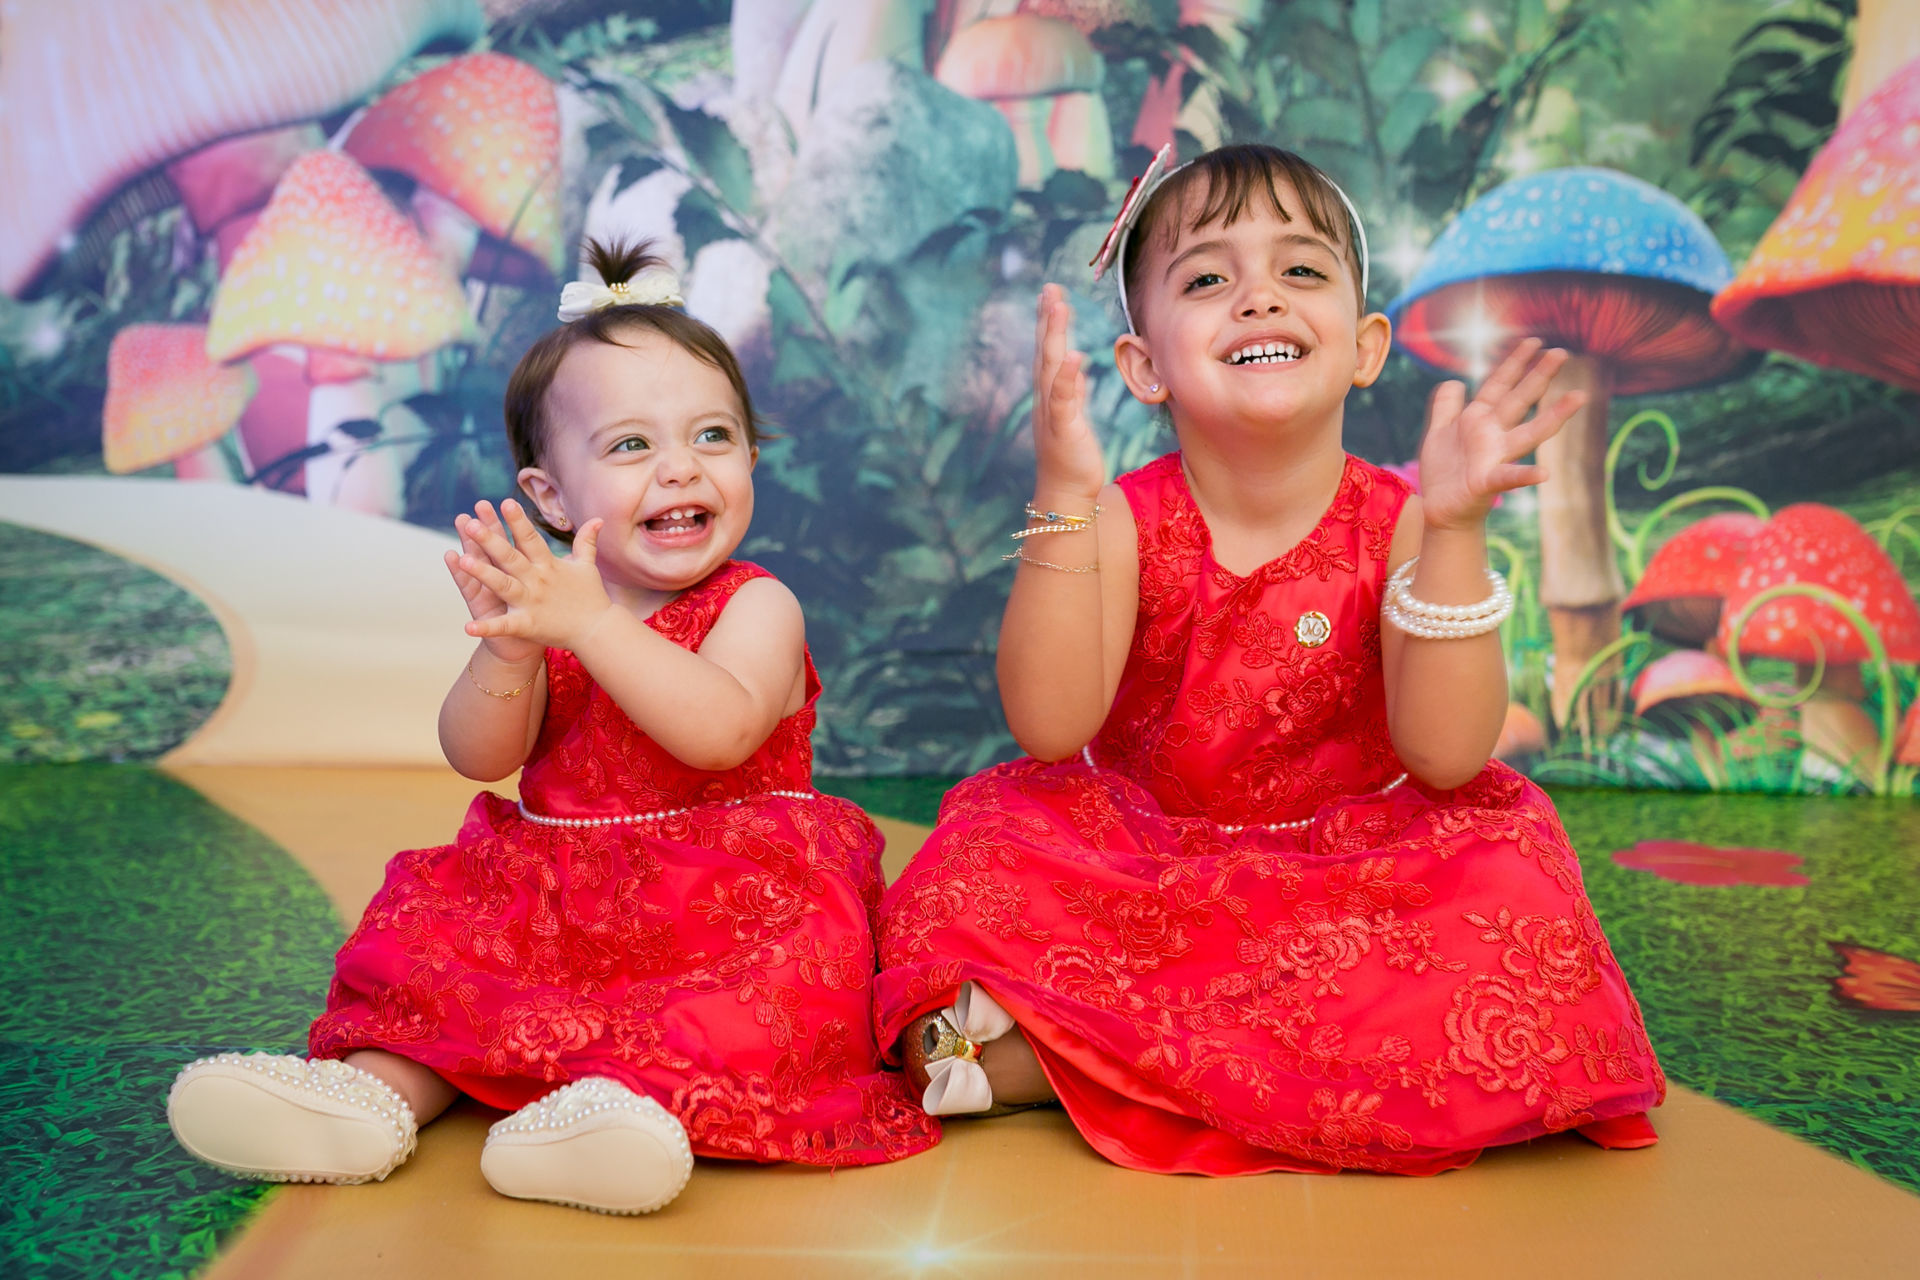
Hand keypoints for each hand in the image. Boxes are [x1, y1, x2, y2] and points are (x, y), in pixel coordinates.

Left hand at [453, 499, 614, 651]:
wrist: (599, 631)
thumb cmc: (592, 597)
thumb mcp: (587, 566)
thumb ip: (587, 541)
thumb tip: (597, 519)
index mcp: (548, 565)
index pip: (530, 539)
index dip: (518, 521)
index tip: (506, 502)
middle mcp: (537, 581)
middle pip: (510, 557)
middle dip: (490, 540)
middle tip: (471, 523)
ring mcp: (531, 603)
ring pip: (503, 585)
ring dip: (483, 573)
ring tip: (462, 561)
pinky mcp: (529, 625)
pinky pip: (505, 625)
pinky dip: (487, 627)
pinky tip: (468, 627)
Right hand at [1030, 284, 1105, 506]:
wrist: (1065, 493)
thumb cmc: (1070, 458)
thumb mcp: (1074, 417)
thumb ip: (1073, 391)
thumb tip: (1077, 365)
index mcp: (1050, 395)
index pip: (1048, 351)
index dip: (1049, 322)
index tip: (1051, 293)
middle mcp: (1046, 399)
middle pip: (1044, 351)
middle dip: (1047, 319)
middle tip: (1049, 288)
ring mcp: (1051, 412)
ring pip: (1050, 367)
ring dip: (1053, 336)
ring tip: (1058, 307)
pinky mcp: (1063, 428)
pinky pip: (1064, 398)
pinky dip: (1067, 376)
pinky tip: (1073, 354)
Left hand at [1417, 338, 1586, 532]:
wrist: (1440, 510)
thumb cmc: (1443, 472)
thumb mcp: (1439, 432)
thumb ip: (1446, 407)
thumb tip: (1453, 381)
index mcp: (1479, 420)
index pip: (1499, 385)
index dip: (1514, 363)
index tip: (1534, 341)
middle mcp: (1492, 435)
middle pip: (1518, 400)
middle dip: (1538, 376)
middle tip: (1562, 352)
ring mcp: (1493, 458)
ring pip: (1528, 434)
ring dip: (1553, 417)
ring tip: (1579, 397)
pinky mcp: (1486, 483)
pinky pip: (1509, 477)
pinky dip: (1526, 475)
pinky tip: (1545, 473)